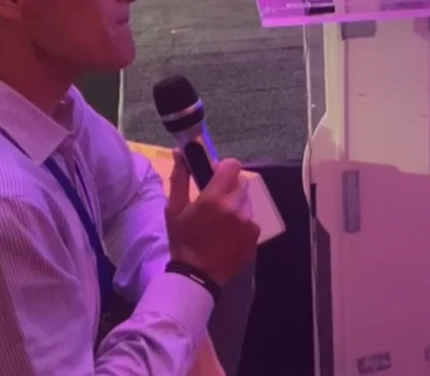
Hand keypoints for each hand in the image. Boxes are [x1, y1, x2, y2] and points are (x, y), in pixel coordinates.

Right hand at [165, 152, 259, 286]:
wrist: (197, 276)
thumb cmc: (183, 240)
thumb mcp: (174, 209)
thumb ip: (180, 178)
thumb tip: (180, 152)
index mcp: (215, 197)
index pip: (232, 165)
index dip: (224, 168)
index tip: (215, 177)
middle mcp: (236, 206)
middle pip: (241, 182)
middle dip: (229, 187)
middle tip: (215, 202)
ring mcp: (248, 221)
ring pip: (246, 200)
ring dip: (236, 204)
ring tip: (221, 221)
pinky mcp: (255, 234)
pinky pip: (250, 218)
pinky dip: (242, 221)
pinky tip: (228, 234)